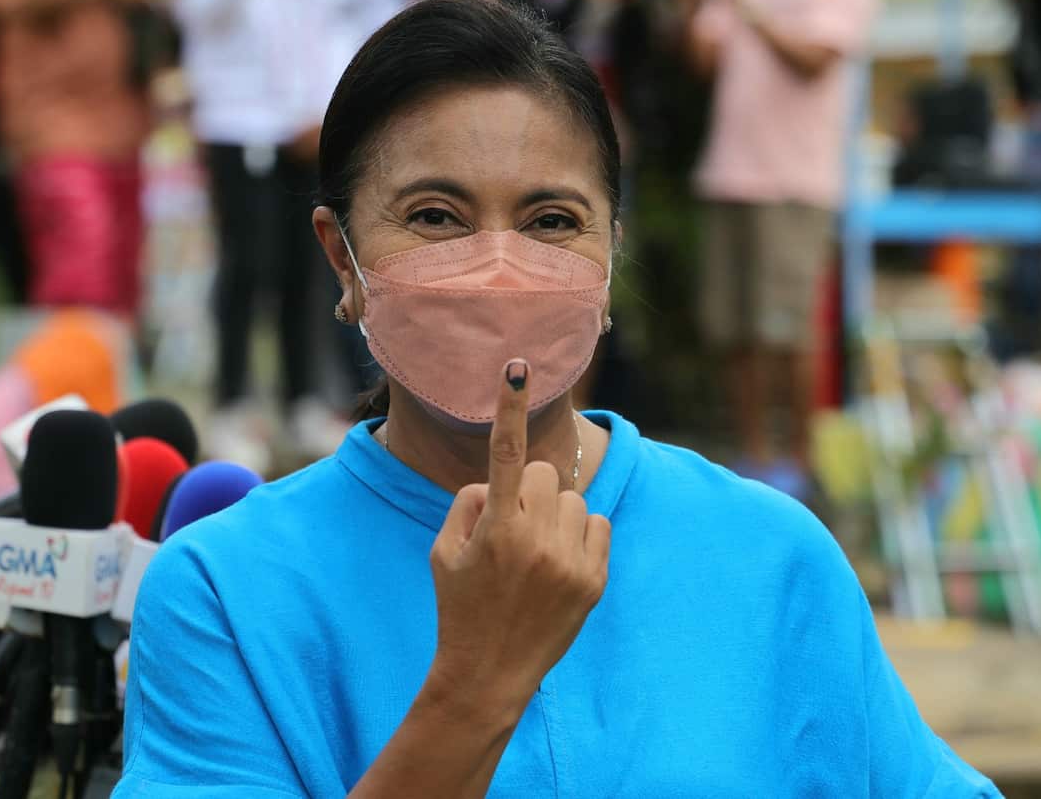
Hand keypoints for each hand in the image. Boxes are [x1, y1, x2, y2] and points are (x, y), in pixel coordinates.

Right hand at [426, 360, 610, 720]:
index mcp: (495, 529)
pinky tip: (558, 566)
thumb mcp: (443, 552)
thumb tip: (498, 478)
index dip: (510, 408)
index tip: (518, 367)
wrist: (490, 673)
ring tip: (535, 555)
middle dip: (529, 490)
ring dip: (555, 515)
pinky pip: (597, 524)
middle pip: (546, 473)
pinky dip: (579, 535)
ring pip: (573, 500)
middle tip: (513, 526)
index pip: (504, 453)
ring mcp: (570, 562)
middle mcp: (536, 541)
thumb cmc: (460, 605)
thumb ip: (468, 502)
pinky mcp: (595, 580)